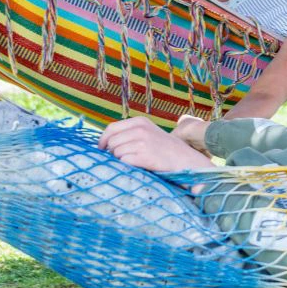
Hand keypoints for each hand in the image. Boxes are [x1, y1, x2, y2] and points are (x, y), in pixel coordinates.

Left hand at [98, 116, 214, 171]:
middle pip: (111, 142)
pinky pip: (124, 162)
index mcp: (140, 121)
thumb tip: (105, 141)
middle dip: (113, 152)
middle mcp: (140, 129)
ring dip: (121, 159)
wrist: (185, 159)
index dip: (103, 140)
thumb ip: (130, 132)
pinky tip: (139, 165)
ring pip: (116, 153)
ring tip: (135, 161)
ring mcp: (142, 142)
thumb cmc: (164, 148)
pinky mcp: (144, 156)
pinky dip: (127, 166)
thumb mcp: (149, 132)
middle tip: (123, 158)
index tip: (101, 148)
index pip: (111, 128)